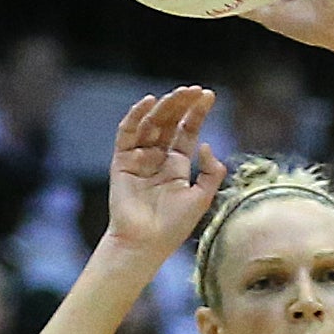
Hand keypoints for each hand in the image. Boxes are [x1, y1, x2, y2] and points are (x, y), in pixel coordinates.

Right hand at [105, 86, 228, 263]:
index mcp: (177, 165)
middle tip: (195, 90)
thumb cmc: (173, 226)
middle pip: (170, 122)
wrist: (145, 243)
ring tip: (179, 93)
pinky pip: (127, 133)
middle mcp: (157, 158)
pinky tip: (149, 102)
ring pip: (151, 123)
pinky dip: (135, 115)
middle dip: (182, 105)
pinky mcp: (122, 161)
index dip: (197, 113)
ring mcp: (139, 158)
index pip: (187, 131)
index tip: (208, 95)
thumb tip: (205, 144)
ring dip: (165, 106)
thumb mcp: (202, 198)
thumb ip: (211, 172)